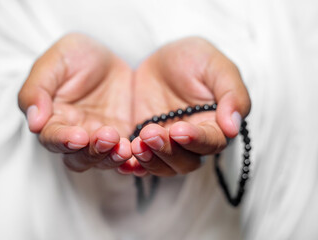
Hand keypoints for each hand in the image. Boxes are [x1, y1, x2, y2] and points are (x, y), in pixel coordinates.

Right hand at [18, 33, 132, 171]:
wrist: (110, 56)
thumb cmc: (77, 55)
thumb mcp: (56, 60)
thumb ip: (38, 88)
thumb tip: (34, 122)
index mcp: (53, 118)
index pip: (52, 138)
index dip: (63, 140)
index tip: (78, 137)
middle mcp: (74, 134)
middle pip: (78, 157)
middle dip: (92, 152)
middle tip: (107, 137)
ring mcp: (99, 138)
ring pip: (102, 160)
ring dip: (112, 157)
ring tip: (124, 147)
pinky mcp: (123, 137)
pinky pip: (126, 154)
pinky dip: (132, 157)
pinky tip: (138, 149)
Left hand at [126, 37, 250, 176]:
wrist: (160, 60)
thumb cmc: (194, 59)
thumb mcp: (215, 65)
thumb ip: (232, 93)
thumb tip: (233, 127)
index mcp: (215, 125)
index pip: (211, 143)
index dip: (196, 140)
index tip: (180, 130)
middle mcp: (193, 142)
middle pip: (186, 161)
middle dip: (168, 151)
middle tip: (151, 133)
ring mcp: (167, 145)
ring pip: (164, 166)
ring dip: (150, 160)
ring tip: (136, 144)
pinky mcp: (145, 144)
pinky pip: (141, 162)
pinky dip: (133, 164)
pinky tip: (125, 158)